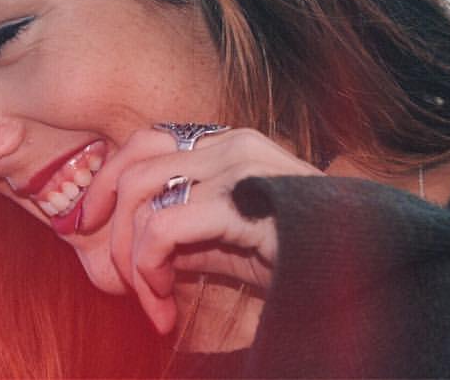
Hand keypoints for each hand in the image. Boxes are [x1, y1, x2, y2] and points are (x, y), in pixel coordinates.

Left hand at [78, 126, 322, 333]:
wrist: (361, 274)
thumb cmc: (293, 257)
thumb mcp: (222, 238)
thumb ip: (176, 226)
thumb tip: (117, 239)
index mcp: (226, 142)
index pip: (143, 142)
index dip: (107, 183)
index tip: (88, 226)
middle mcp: (230, 143)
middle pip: (134, 166)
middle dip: (110, 229)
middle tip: (119, 283)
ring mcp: (238, 167)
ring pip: (142, 198)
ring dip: (132, 261)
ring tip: (153, 303)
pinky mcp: (241, 202)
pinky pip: (161, 229)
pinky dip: (148, 270)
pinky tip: (165, 306)